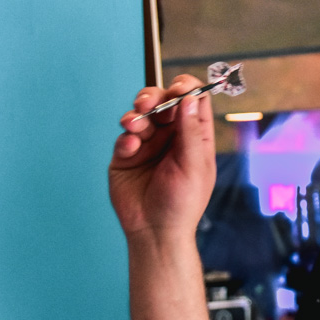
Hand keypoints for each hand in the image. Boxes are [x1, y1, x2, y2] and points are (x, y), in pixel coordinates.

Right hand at [109, 76, 216, 239]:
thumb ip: (190, 131)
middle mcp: (171, 136)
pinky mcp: (126, 155)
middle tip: (147, 104)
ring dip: (136, 115)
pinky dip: (126, 137)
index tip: (178, 88)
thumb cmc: (182, 203)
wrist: (155, 231)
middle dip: (154, 98)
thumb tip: (191, 97)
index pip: (193, 101)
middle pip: (163, 102)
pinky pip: (124, 136)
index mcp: (194, 136)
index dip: (186, 89)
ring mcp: (148, 144)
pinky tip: (130, 147)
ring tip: (135, 125)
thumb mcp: (193, 165)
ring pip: (140, 115)